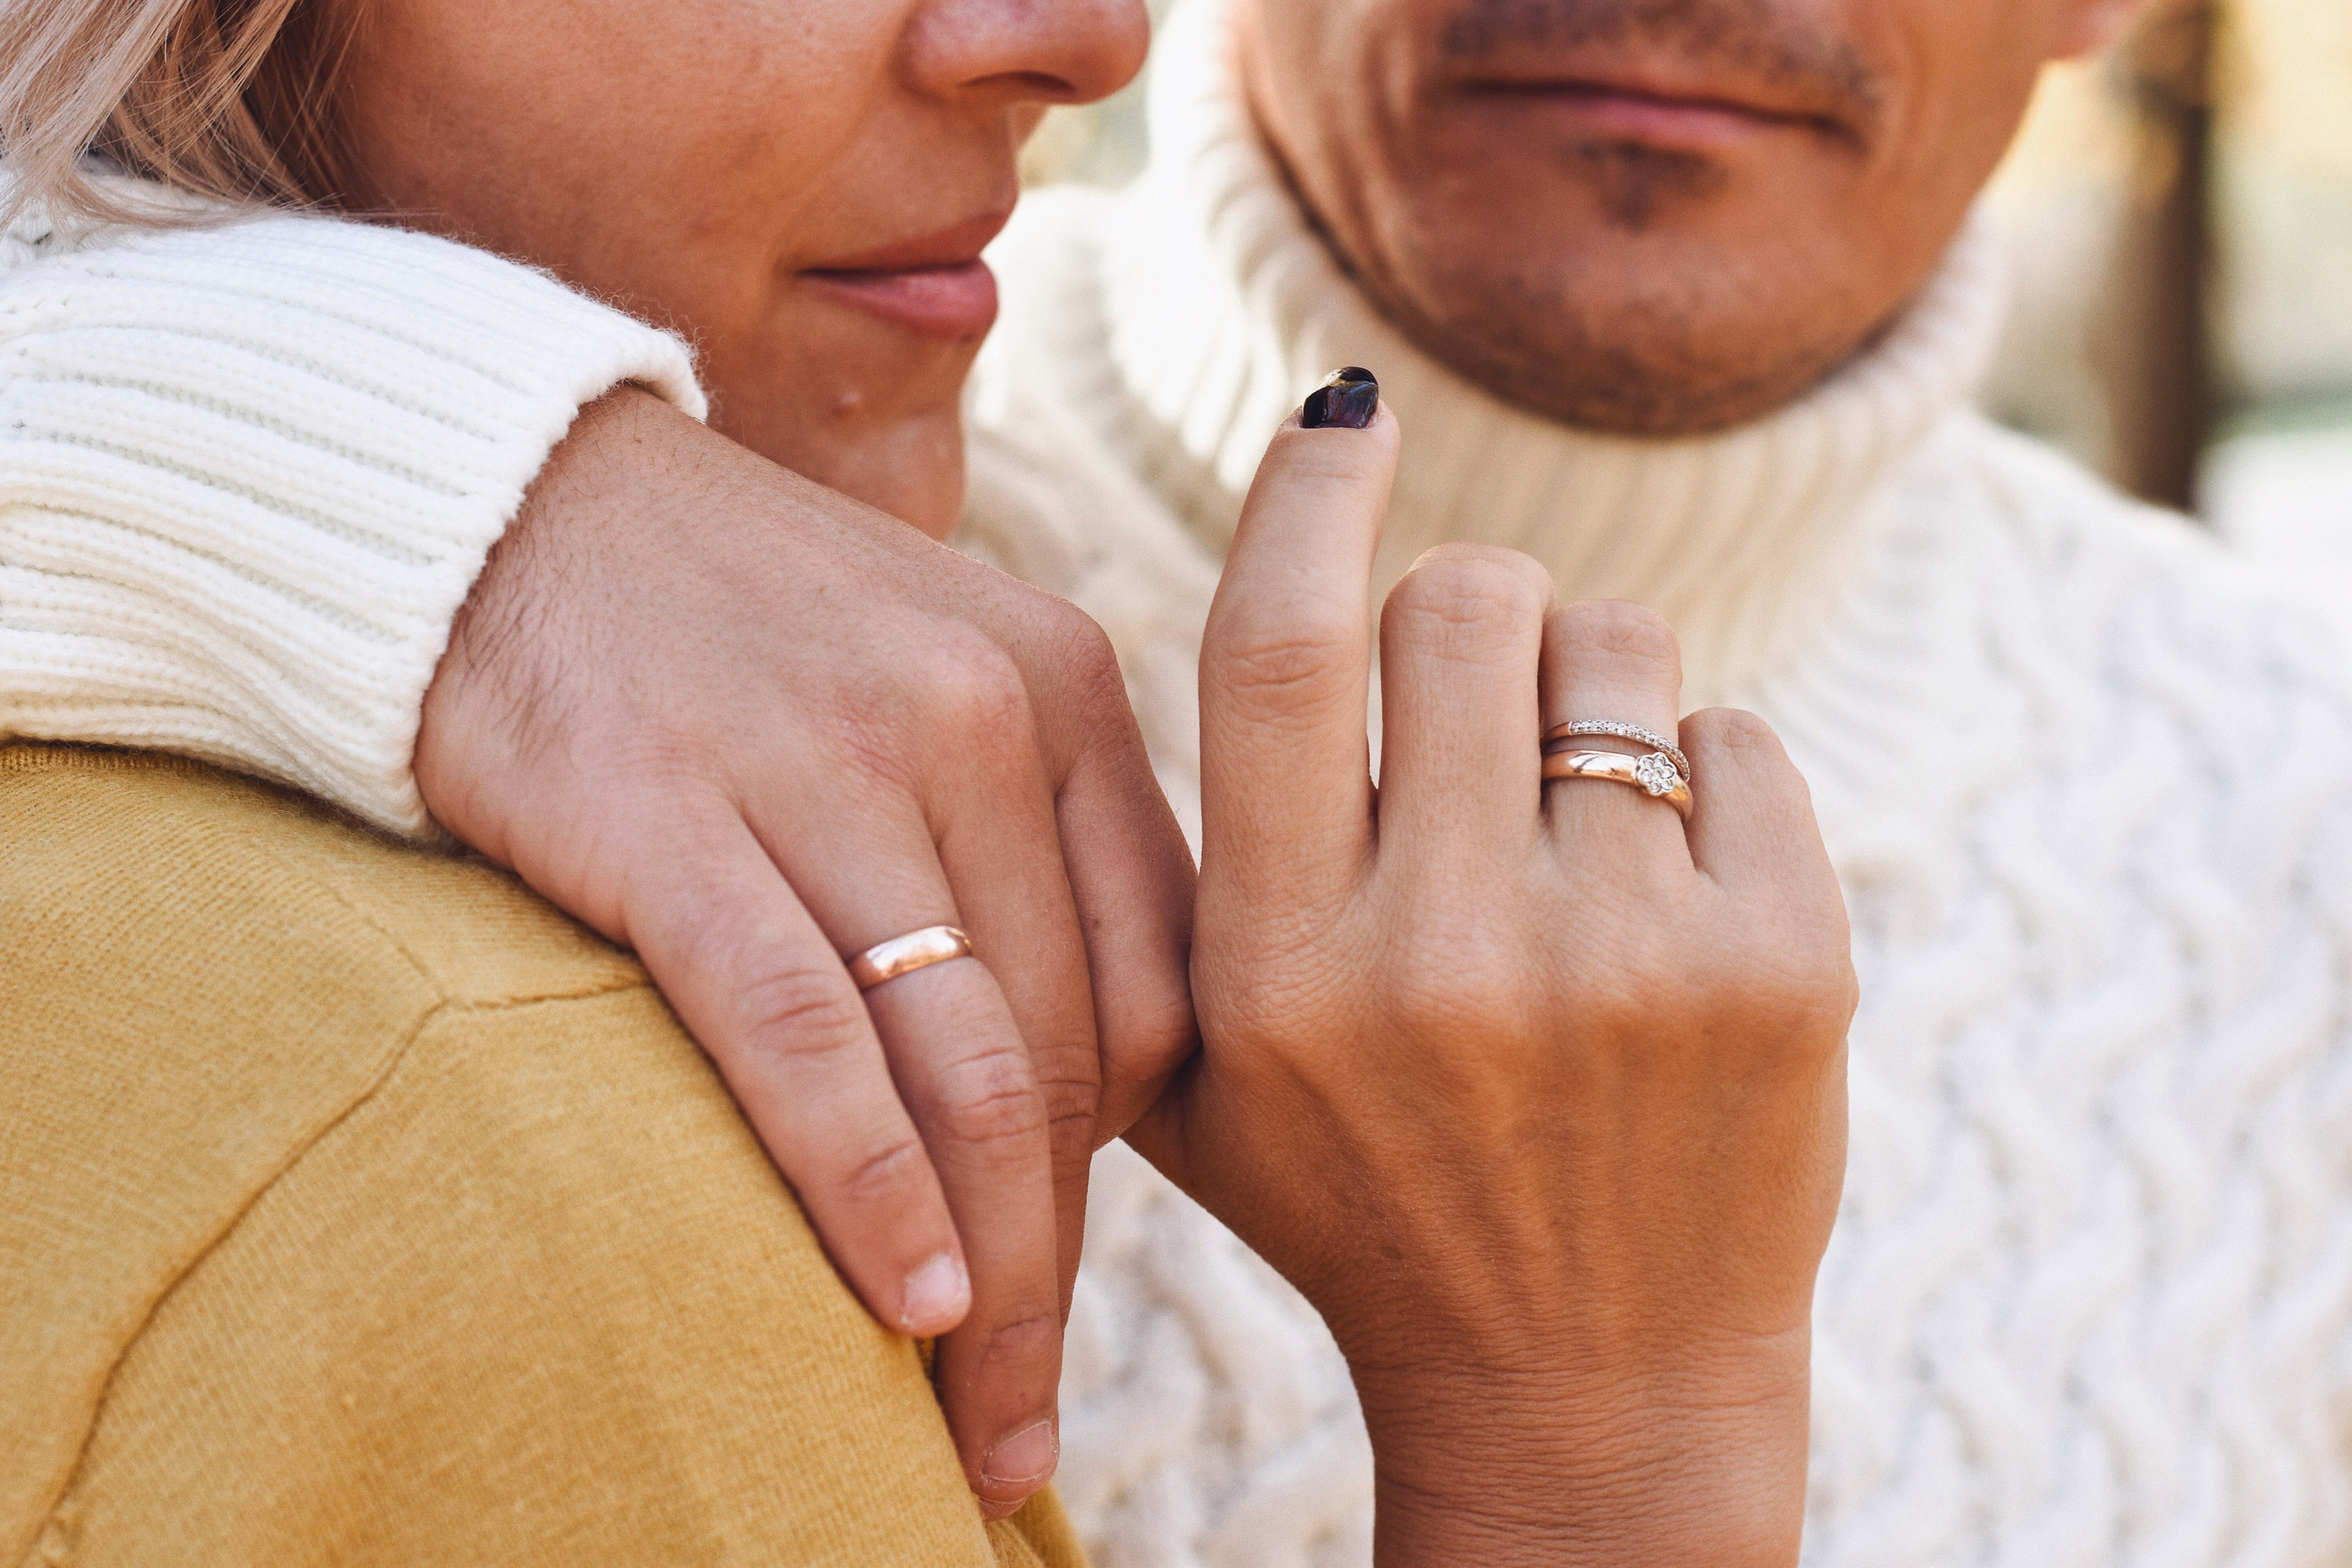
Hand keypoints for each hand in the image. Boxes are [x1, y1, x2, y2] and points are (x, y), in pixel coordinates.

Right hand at [415, 388, 1195, 1515]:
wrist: (505, 497)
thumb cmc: (732, 631)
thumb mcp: (936, 680)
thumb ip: (1029, 844)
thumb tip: (1088, 1081)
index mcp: (1068, 690)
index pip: (1160, 982)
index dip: (1136, 1168)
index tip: (1078, 1281)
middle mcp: (980, 713)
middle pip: (1073, 1051)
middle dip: (1060, 1266)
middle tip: (1029, 1425)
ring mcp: (832, 757)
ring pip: (963, 1063)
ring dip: (986, 1276)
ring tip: (977, 1427)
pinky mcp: (674, 808)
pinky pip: (804, 1032)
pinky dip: (864, 1183)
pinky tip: (903, 1300)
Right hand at [1128, 403, 1853, 1564]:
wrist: (1584, 1395)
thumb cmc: (1366, 1206)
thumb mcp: (1204, 1074)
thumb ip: (1170, 880)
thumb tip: (1246, 598)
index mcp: (1279, 971)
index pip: (1278, 653)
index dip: (1306, 496)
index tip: (1341, 406)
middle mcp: (1445, 961)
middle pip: (1460, 605)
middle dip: (1464, 623)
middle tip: (1469, 729)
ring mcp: (1629, 964)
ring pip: (1613, 649)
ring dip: (1584, 695)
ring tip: (1568, 834)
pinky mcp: (1787, 969)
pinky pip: (1742, 738)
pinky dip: (1700, 783)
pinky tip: (1666, 906)